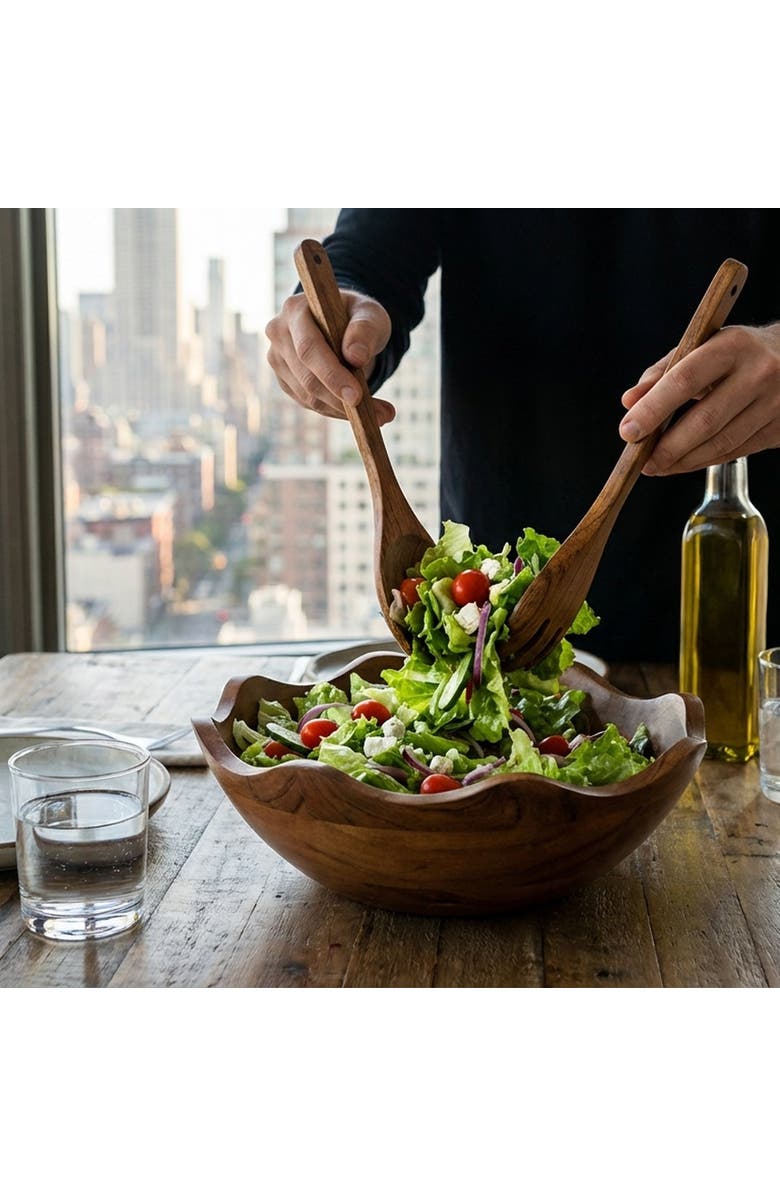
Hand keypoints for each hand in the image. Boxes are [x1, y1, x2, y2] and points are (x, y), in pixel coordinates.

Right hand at [265, 289, 393, 424]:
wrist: (344, 326)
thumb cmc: (358, 317)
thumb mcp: (371, 315)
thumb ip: (365, 330)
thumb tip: (355, 356)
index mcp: (295, 310)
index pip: (308, 348)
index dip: (331, 375)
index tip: (356, 397)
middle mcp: (279, 333)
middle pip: (306, 377)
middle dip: (341, 400)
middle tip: (381, 415)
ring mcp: (278, 359)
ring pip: (308, 396)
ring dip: (343, 410)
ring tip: (380, 414)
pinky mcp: (285, 379)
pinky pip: (309, 403)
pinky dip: (336, 411)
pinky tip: (360, 411)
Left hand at [618, 324, 779, 474]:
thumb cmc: (740, 352)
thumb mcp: (704, 346)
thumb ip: (664, 372)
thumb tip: (630, 401)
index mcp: (732, 345)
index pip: (684, 380)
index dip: (653, 409)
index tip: (628, 431)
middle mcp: (758, 373)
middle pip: (704, 421)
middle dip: (667, 447)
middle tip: (642, 461)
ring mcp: (774, 403)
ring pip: (721, 443)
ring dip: (683, 461)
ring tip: (658, 466)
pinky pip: (736, 452)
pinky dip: (704, 461)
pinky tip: (684, 463)